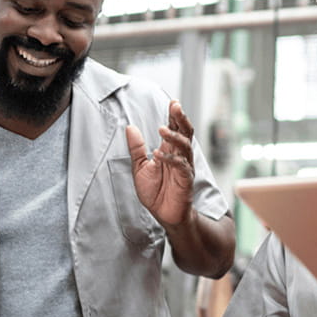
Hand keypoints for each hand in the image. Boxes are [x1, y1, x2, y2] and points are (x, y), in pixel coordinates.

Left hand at [126, 100, 195, 226]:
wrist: (163, 214)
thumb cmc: (155, 192)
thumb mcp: (140, 167)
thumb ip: (137, 148)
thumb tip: (130, 127)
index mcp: (169, 150)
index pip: (175, 128)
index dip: (175, 116)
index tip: (173, 102)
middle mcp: (179, 156)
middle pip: (185, 132)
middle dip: (181, 118)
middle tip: (176, 106)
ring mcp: (184, 167)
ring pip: (184, 146)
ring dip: (174, 137)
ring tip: (162, 129)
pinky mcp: (185, 179)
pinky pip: (181, 166)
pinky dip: (170, 159)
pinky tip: (158, 154)